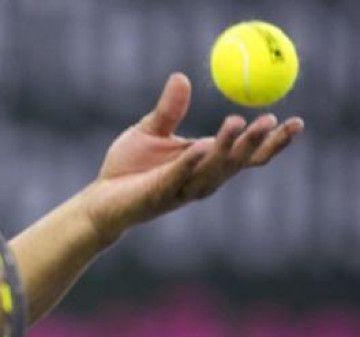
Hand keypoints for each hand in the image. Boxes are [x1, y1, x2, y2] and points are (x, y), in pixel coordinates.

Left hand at [79, 72, 303, 245]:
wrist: (99, 201)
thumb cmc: (127, 169)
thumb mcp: (150, 131)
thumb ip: (169, 110)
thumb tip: (181, 77)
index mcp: (205, 163)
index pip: (247, 154)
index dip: (272, 141)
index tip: (296, 121)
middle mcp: (200, 179)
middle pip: (236, 162)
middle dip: (255, 143)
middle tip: (272, 120)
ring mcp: (180, 190)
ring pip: (211, 171)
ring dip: (225, 149)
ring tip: (237, 123)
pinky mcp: (156, 195)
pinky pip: (176, 179)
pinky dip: (188, 165)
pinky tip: (199, 149)